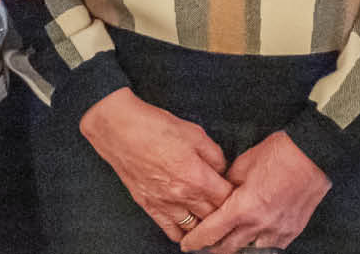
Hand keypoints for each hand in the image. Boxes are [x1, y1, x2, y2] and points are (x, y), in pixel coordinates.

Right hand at [80, 88, 232, 243]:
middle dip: (223, 212)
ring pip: (193, 228)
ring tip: (211, 219)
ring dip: (204, 225)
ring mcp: (164, 204)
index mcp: (196, 176)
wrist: (121, 131)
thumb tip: (222, 169)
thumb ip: (214, 155)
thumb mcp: (195, 133)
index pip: (226, 198)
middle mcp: (182, 196)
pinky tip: (189, 228)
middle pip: (212, 216)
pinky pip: (170, 230)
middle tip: (227, 206)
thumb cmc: (156, 127)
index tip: (238, 192)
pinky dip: (182, 233)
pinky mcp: (149, 206)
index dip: (236, 195)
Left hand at [180, 131, 330, 253]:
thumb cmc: (279, 153)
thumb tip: (220, 194)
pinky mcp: (292, 230)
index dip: (195, 241)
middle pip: (227, 249)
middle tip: (202, 245)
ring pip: (248, 252)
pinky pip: (270, 248)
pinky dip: (257, 246)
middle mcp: (259, 224)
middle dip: (211, 249)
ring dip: (234, 249)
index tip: (187, 244)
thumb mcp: (243, 163)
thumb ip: (228, 184)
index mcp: (243, 207)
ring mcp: (277, 230)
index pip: (211, 233)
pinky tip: (252, 241)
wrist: (312, 153)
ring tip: (225, 244)